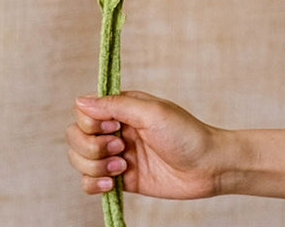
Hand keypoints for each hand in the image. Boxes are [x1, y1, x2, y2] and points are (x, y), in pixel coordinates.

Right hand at [66, 90, 231, 199]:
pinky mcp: (121, 179)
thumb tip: (80, 101)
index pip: (83, 111)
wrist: (209, 167)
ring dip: (94, 166)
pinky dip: (94, 184)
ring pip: (79, 160)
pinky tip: (113, 183)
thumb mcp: (152, 113)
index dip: (91, 123)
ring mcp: (116, 155)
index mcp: (121, 108)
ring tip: (122, 167)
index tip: (115, 127)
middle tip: (120, 149)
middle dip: (91, 147)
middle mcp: (115, 130)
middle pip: (76, 136)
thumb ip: (115, 105)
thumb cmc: (186, 134)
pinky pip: (89, 182)